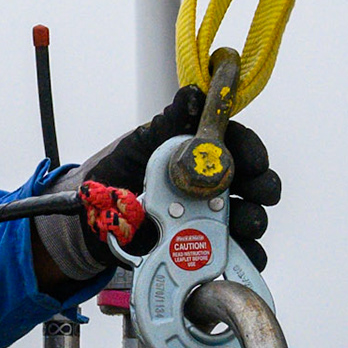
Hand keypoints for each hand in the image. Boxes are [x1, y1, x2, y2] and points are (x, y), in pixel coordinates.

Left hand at [34, 86, 280, 280]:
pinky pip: (232, 252)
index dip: (251, 150)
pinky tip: (245, 254)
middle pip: (251, 182)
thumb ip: (168, 124)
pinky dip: (245, 254)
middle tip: (261, 192)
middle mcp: (209, 184)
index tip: (254, 160)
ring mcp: (208, 217)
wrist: (86, 221)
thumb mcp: (137, 146)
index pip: (237, 145)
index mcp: (198, 154)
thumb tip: (194, 92)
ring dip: (253, 219)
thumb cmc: (112, 174)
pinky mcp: (201, 248)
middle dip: (262, 186)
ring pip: (246, 217)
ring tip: (247, 225)